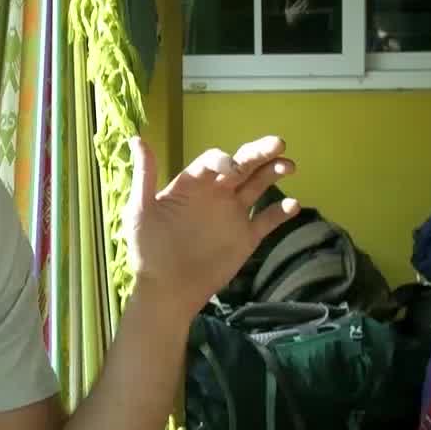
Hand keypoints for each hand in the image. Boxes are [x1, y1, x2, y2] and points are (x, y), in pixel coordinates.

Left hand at [122, 136, 298, 317]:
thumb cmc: (149, 251)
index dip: (224, 159)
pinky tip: (293, 204)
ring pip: (258, 186)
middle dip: (260, 153)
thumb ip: (145, 176)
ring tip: (289, 165)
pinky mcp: (246, 237)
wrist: (166, 290)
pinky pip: (267, 220)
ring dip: (273, 173)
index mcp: (193, 184)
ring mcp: (233, 214)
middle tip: (278, 143)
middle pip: (243, 165)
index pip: (214, 160)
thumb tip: (137, 139)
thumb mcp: (140, 211)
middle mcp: (216, 193)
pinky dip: (281, 212)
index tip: (230, 169)